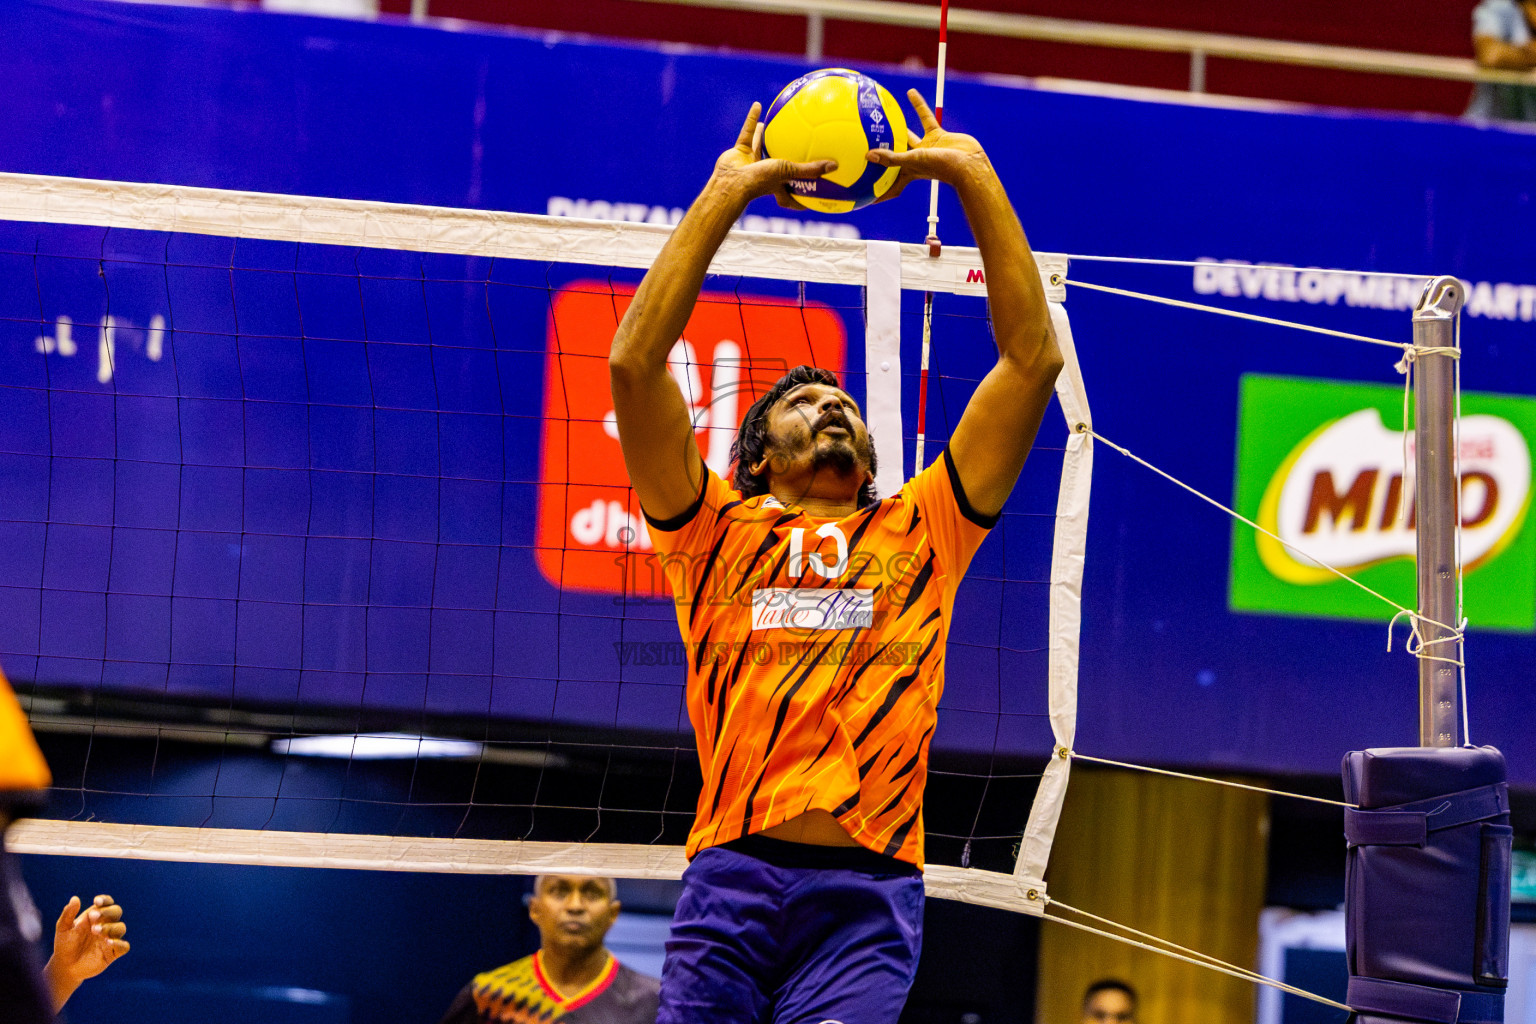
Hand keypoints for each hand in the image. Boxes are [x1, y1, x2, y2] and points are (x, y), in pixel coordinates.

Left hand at [45, 895, 128, 1007]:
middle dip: (108, 912)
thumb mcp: (63, 929)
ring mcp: (110, 938)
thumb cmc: (64, 945)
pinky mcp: (113, 952)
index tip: (96, 902)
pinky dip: (119, 943)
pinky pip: (124, 946)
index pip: (106, 903)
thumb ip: (68, 914)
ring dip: (111, 927)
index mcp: (95, 917)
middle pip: (117, 912)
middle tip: (94, 917)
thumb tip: (75, 898)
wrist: (65, 967)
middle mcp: (105, 925)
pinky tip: (108, 942)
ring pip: (121, 928)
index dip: (105, 900)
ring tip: (96, 931)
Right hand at [712, 103, 836, 207]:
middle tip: (795, 149)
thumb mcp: (790, 173)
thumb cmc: (760, 181)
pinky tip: (758, 106)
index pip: (792, 195)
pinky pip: (748, 132)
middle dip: (785, 160)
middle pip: (778, 167)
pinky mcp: (739, 152)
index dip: (801, 195)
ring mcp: (751, 163)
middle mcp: (765, 175)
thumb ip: (811, 169)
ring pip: (761, 147)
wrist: (731, 182)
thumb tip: (835, 166)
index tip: (812, 191)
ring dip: (767, 136)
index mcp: (777, 186)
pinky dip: (752, 119)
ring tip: (775, 123)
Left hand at [866, 89, 989, 201]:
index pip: (890, 185)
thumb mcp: (913, 161)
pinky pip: (925, 117)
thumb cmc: (942, 167)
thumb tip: (869, 156)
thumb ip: (891, 158)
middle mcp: (916, 161)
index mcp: (909, 172)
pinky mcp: (937, 135)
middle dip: (883, 154)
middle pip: (895, 158)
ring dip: (898, 126)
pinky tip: (910, 92)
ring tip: (885, 114)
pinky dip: (918, 105)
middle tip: (867, 144)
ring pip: (908, 135)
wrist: (969, 162)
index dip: (879, 191)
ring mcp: (927, 148)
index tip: (866, 195)